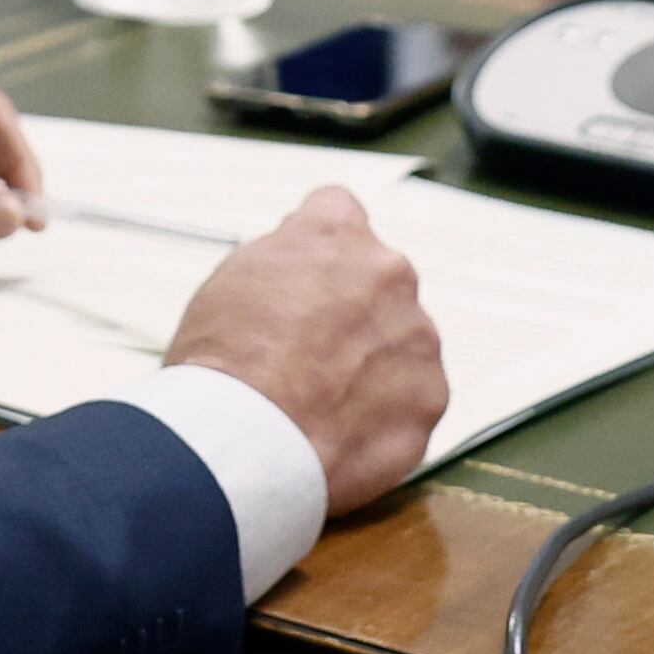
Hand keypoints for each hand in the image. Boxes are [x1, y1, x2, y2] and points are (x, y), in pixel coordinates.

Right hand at [162, 189, 444, 511]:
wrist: (244, 441)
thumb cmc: (222, 362)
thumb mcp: (232, 280)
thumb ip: (284, 261)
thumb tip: (303, 266)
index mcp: (335, 233)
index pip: (339, 212)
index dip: (316, 251)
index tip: (303, 279)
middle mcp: (389, 271)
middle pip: (378, 281)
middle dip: (352, 310)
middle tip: (308, 354)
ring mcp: (418, 336)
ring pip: (401, 341)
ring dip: (374, 363)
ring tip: (322, 402)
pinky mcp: (431, 396)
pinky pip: (411, 398)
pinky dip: (384, 415)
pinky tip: (342, 431)